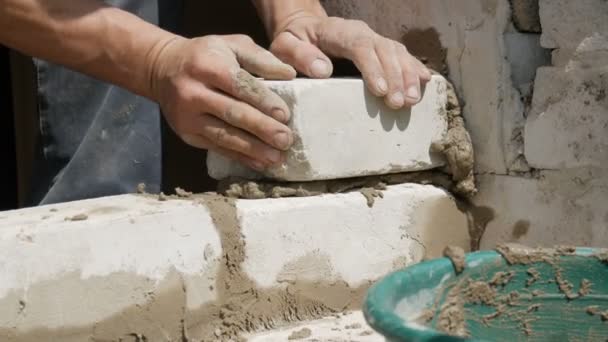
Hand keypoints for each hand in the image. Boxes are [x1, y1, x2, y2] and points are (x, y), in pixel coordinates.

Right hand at [149, 35, 296, 169]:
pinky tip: (260, 163)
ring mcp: (188, 116)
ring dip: (253, 149)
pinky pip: (218, 147)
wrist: (162, 69)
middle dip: (262, 128)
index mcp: (207, 66)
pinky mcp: (187, 134)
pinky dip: (241, 157)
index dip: (263, 101)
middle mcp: (194, 92)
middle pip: (232, 113)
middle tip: (286, 140)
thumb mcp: (231, 45)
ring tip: (277, 157)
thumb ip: (260, 58)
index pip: (238, 85)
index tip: (284, 115)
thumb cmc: (206, 55)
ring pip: (225, 135)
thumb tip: (289, 74)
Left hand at [269, 16, 431, 108]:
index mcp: (338, 31)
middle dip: (396, 77)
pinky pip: (403, 56)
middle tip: (400, 103)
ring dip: (408, 76)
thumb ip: (299, 55)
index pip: (361, 45)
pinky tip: (426, 83)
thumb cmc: (293, 41)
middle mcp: (361, 32)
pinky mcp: (381, 50)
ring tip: (413, 101)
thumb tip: (322, 69)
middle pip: (385, 50)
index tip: (380, 91)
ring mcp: (374, 40)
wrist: (303, 29)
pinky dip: (415, 69)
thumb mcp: (284, 46)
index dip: (373, 68)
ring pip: (398, 52)